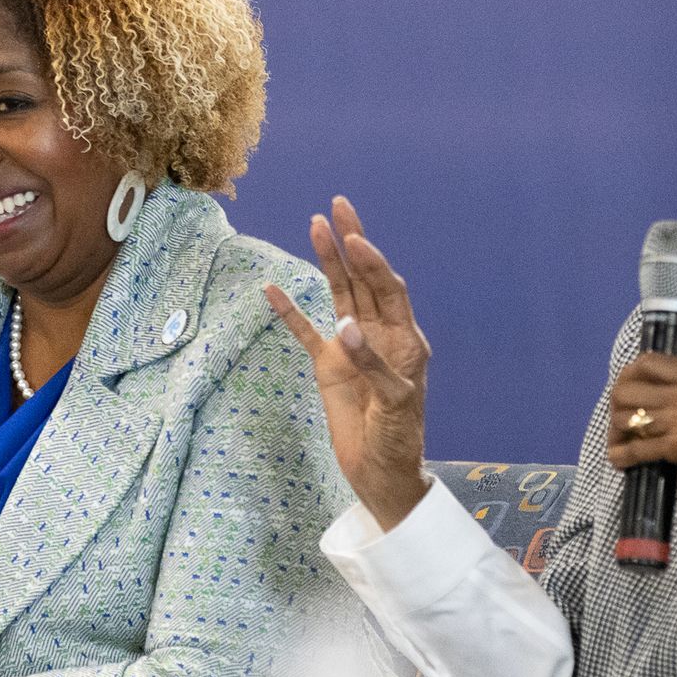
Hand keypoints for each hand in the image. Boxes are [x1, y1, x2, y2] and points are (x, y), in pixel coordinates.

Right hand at [264, 196, 430, 530]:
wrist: (380, 471)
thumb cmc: (398, 439)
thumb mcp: (393, 403)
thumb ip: (371, 363)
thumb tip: (344, 326)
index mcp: (404, 340)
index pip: (389, 290)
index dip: (373, 263)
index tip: (355, 240)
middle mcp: (378, 334)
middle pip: (363, 279)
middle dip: (352, 242)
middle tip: (339, 205)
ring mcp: (351, 347)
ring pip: (337, 294)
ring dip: (327, 262)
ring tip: (315, 224)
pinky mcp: (328, 367)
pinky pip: (305, 332)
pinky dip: (290, 311)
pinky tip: (272, 289)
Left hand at [604, 353, 676, 473]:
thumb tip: (653, 376)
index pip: (648, 363)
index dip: (628, 374)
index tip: (625, 384)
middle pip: (628, 390)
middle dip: (616, 404)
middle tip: (619, 414)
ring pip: (628, 419)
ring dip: (618, 431)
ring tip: (620, 437)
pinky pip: (637, 449)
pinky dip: (622, 455)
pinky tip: (618, 458)